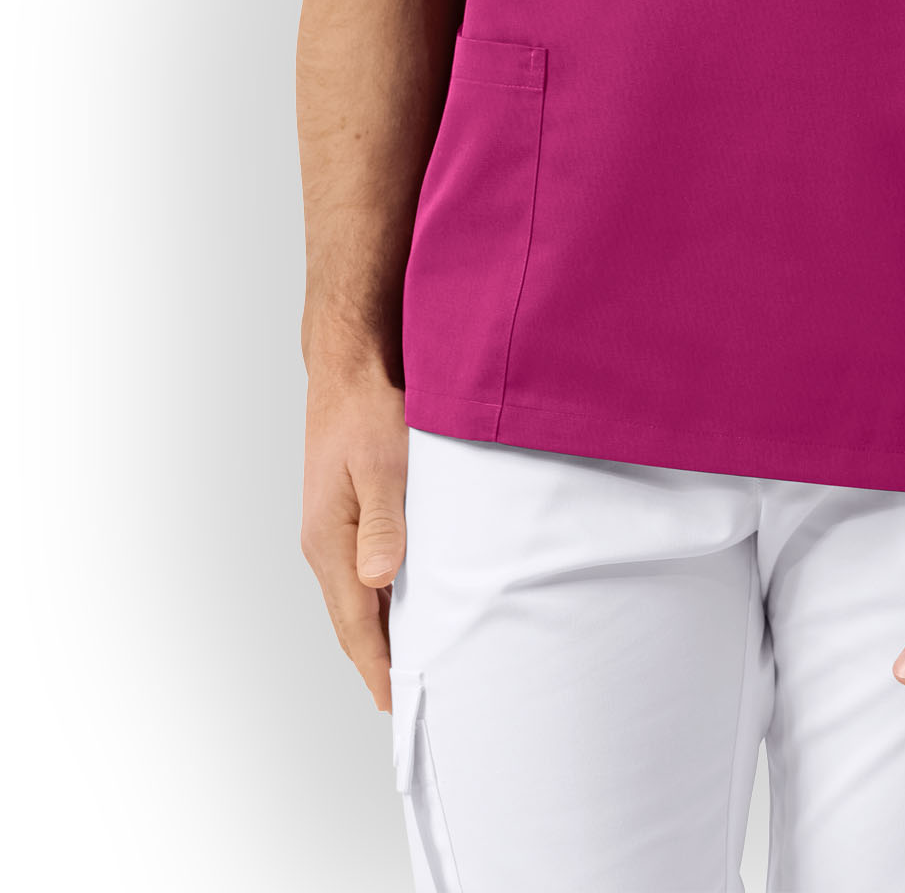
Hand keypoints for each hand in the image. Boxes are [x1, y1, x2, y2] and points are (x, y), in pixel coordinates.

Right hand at [301, 364, 408, 712]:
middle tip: (406, 701)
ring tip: (411, 667)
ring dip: (380, 632)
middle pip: (353, 620)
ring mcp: (332, 531)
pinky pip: (362, 573)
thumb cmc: (368, 410)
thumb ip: (382, 522)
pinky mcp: (345, 515)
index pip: (356, 622)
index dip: (376, 665)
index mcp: (329, 541)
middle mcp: (325, 544)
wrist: (348, 369)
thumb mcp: (384, 463)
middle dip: (377, 661)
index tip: (393, 704)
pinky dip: (381, 600)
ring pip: (357, 598)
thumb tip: (376, 579)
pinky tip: (404, 605)